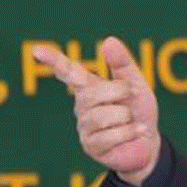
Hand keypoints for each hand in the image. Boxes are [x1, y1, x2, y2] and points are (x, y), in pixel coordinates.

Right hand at [33, 37, 161, 186]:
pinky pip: (109, 136)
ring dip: (125, 116)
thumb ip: (123, 64)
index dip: (54, 61)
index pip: (68, 72)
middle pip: (91, 94)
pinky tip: (137, 132)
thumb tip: (109, 40)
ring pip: (100, 116)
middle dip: (118, 91)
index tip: (37, 50)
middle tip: (133, 95)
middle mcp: (82, 106)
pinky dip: (129, 132)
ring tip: (131, 119)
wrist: (150, 142)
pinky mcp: (91, 146)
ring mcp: (84, 127)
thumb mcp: (137, 84)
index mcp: (90, 87)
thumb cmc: (139, 111)